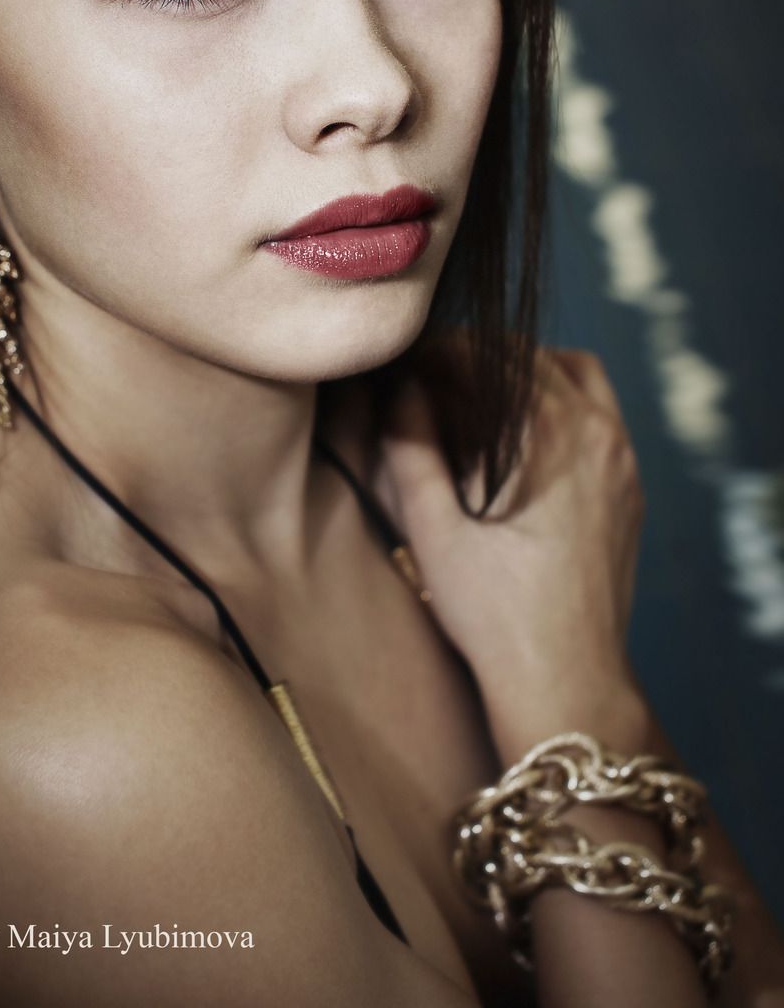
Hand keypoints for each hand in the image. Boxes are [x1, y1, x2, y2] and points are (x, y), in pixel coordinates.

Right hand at [377, 343, 649, 765]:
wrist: (566, 681)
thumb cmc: (494, 614)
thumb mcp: (432, 529)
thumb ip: (411, 448)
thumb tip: (402, 390)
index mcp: (554, 435)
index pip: (492, 357)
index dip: (441, 350)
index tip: (406, 361)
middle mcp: (601, 435)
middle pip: (535, 358)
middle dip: (479, 357)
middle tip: (431, 375)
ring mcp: (624, 462)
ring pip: (579, 377)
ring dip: (526, 373)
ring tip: (476, 397)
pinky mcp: (629, 490)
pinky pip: (601, 416)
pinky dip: (560, 404)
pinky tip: (519, 437)